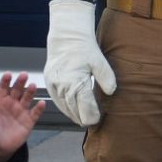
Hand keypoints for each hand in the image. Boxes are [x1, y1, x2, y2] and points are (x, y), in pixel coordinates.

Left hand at [0, 72, 43, 161]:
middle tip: (23, 75)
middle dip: (20, 82)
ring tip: (33, 86)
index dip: (5, 82)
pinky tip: (41, 103)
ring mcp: (21, 112)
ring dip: (30, 92)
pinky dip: (39, 108)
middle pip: (17, 90)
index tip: (7, 75)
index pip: (2, 89)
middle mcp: (11, 104)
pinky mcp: (29, 121)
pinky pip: (35, 113)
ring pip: (27, 99)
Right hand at [44, 0, 116, 126]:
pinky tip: (73, 111)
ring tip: (84, 120)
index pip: (85, 107)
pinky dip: (65, 108)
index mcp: (76, 82)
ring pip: (64, 108)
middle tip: (93, 122)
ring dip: (74, 115)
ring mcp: (54, 86)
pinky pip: (57, 101)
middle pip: (74, 110)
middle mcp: (62, 87)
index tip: (99, 120)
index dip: (92, 116)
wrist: (66, 39)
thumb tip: (111, 92)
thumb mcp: (100, 61)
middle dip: (84, 117)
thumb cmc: (85, 49)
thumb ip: (106, 77)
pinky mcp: (49, 84)